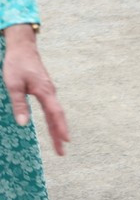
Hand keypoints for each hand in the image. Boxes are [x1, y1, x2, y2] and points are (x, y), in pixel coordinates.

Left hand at [4, 26, 67, 155]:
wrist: (23, 48)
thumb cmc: (17, 65)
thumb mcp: (14, 86)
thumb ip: (19, 104)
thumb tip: (24, 124)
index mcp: (45, 92)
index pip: (55, 114)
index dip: (60, 129)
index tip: (65, 142)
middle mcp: (50, 92)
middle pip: (58, 116)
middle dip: (60, 134)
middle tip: (62, 151)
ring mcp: (49, 90)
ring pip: (56, 112)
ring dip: (58, 128)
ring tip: (59, 142)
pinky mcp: (45, 89)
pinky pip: (52, 107)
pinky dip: (54, 119)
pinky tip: (53, 124)